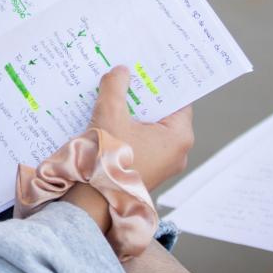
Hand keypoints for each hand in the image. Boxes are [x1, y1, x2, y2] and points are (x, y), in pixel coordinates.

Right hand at [88, 66, 193, 190]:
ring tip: (113, 98)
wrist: (92, 203)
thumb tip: (121, 71)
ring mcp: (162, 166)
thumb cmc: (107, 160)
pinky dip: (127, 133)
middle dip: (142, 98)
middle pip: (161, 115)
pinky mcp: (146, 174)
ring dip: (132, 115)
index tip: (146, 70)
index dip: (160, 84)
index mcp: (179, 137)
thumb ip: (115, 86)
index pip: (177, 100)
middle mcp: (177, 154)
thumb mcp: (110, 114)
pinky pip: (140, 145)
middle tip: (126, 79)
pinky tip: (107, 122)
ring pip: (149, 131)